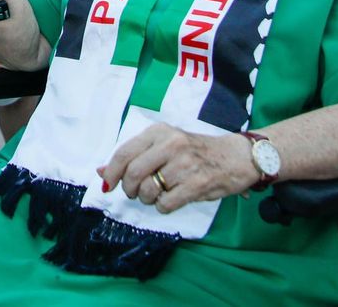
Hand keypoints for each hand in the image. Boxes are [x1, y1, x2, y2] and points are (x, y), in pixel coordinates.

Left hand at [99, 124, 256, 212]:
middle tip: (136, 193)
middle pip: (133, 174)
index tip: (108, 185)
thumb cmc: (195, 151)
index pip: (124, 153)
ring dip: (148, 199)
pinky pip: (166, 204)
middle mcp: (171, 144)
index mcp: (159, 132)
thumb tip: (102, 173)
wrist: (235, 156)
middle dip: (129, 189)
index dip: (111, 172)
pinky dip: (163, 207)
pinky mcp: (197, 184)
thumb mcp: (164, 145)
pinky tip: (172, 199)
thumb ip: (134, 157)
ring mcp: (185, 164)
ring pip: (149, 191)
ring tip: (158, 194)